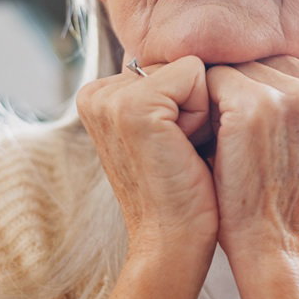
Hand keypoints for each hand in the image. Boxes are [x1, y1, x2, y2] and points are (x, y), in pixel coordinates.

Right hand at [76, 55, 217, 256]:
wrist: (174, 241)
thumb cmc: (182, 190)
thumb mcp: (168, 129)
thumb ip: (168, 89)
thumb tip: (200, 57)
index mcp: (100, 95)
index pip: (170, 64)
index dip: (188, 104)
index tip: (174, 146)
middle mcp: (96, 92)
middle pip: (179, 63)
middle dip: (194, 105)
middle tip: (179, 152)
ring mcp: (109, 99)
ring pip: (190, 68)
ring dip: (201, 111)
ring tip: (182, 152)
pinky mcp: (132, 106)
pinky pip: (196, 74)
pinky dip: (203, 114)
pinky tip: (185, 150)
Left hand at [205, 55, 298, 274]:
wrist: (276, 244)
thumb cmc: (286, 185)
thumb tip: (278, 42)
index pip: (289, 56)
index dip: (267, 89)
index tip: (269, 131)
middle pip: (264, 57)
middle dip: (245, 88)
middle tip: (246, 137)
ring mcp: (297, 95)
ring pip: (237, 66)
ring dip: (223, 96)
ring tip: (233, 139)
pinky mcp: (257, 106)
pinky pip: (212, 80)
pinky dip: (203, 107)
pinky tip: (217, 140)